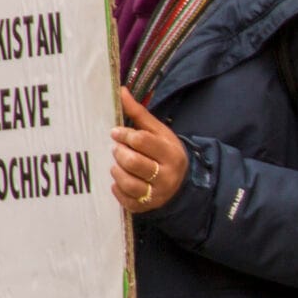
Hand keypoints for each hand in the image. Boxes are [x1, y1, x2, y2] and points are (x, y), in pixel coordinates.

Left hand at [111, 90, 187, 212]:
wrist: (182, 184)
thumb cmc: (165, 153)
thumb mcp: (158, 132)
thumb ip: (139, 113)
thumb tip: (121, 91)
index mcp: (171, 153)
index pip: (142, 141)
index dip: (124, 135)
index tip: (116, 132)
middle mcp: (166, 175)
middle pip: (132, 162)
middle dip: (119, 152)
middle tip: (116, 148)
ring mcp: (156, 193)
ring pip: (127, 181)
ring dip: (116, 170)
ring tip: (117, 164)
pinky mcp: (146, 207)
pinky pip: (124, 199)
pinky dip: (117, 188)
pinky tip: (119, 179)